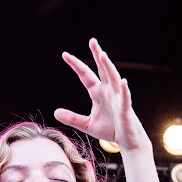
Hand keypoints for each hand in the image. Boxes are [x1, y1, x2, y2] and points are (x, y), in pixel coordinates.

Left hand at [54, 38, 151, 152]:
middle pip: (102, 69)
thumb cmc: (109, 129)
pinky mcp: (125, 109)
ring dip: (108, 67)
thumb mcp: (87, 124)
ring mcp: (118, 98)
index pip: (85, 75)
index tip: (65, 54)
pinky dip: (124, 90)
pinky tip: (123, 82)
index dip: (76, 65)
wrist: (126, 140)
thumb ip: (72, 118)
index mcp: (98, 93)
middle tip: (92, 41)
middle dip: (97, 55)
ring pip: (113, 78)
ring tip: (102, 55)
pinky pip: (125, 98)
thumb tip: (55, 112)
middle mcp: (108, 91)